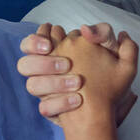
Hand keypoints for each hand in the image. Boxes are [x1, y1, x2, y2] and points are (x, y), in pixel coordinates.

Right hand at [19, 22, 137, 124]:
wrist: (114, 107)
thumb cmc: (112, 76)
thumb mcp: (113, 51)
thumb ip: (103, 34)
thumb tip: (86, 29)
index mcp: (56, 53)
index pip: (32, 42)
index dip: (35, 42)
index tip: (49, 46)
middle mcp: (46, 73)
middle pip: (25, 64)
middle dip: (42, 62)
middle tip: (67, 65)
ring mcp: (47, 92)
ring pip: (32, 86)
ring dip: (53, 83)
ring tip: (77, 83)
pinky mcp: (52, 110)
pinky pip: (45, 108)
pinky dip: (60, 104)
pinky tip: (78, 100)